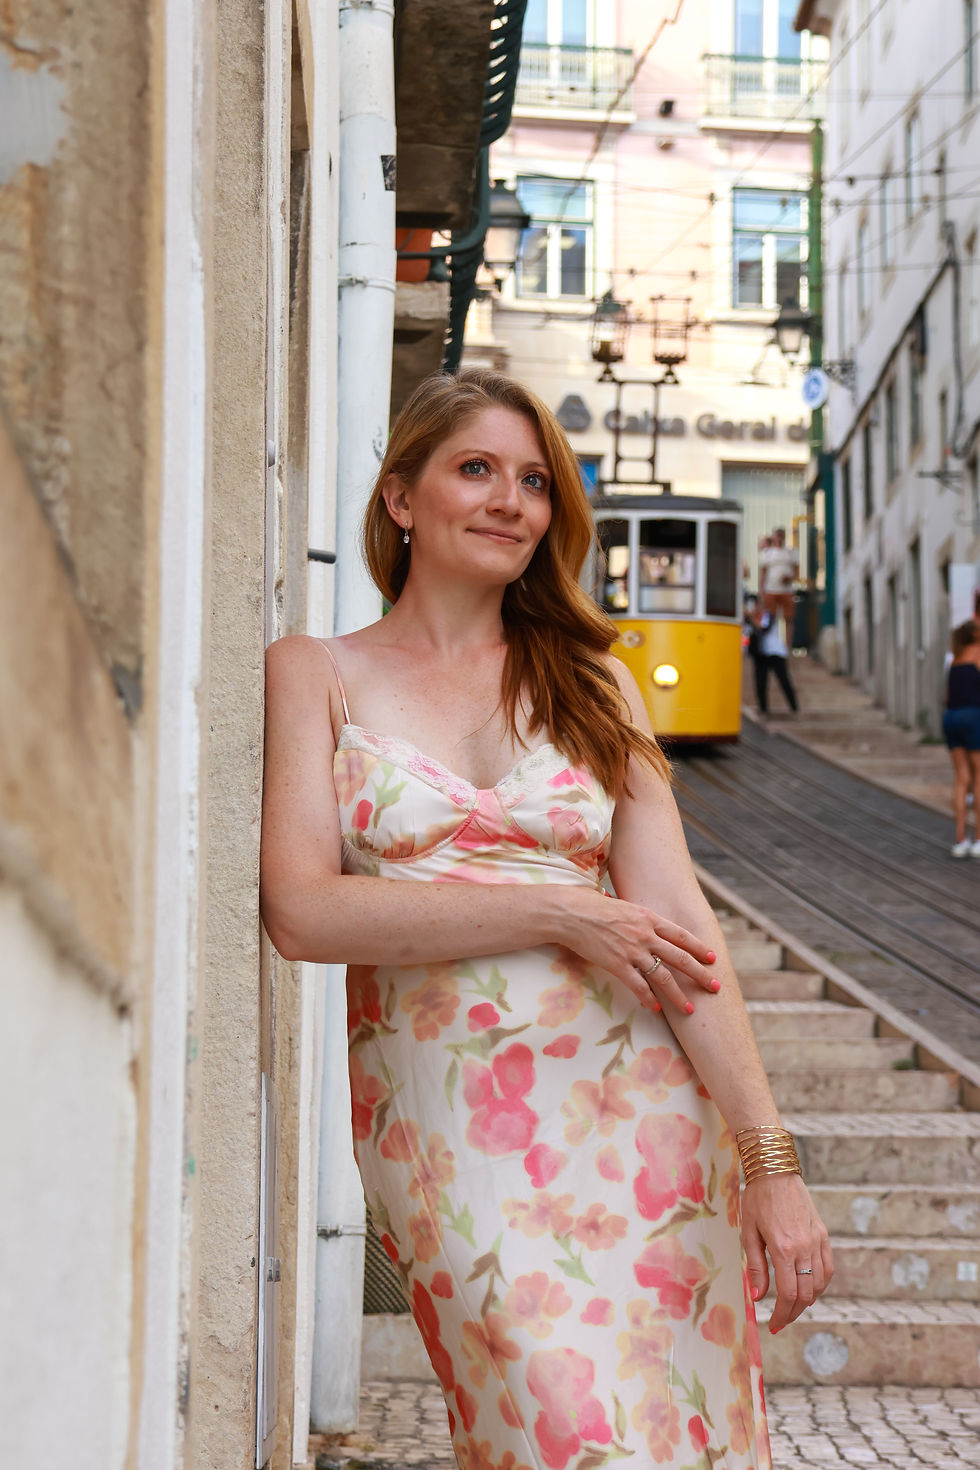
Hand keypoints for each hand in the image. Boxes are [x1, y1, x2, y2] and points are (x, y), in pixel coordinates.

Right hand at [556, 887, 719, 1015]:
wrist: (571, 912)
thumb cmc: (592, 906)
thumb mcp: (624, 906)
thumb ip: (640, 918)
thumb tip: (649, 925)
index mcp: (649, 918)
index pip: (681, 936)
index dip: (699, 948)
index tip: (712, 958)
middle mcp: (645, 935)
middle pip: (680, 958)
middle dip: (700, 974)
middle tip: (714, 985)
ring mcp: (632, 951)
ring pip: (664, 977)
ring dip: (679, 995)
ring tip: (690, 1008)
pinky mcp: (617, 965)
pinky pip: (638, 986)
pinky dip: (648, 999)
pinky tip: (656, 1008)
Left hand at [740, 1172, 832, 1332]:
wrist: (776, 1170)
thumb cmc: (757, 1199)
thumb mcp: (749, 1232)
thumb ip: (755, 1267)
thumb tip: (757, 1297)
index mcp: (783, 1248)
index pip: (787, 1294)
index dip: (781, 1314)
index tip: (774, 1325)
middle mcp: (804, 1247)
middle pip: (805, 1294)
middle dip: (792, 1312)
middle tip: (781, 1321)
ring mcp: (817, 1241)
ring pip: (819, 1284)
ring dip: (807, 1301)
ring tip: (792, 1307)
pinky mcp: (823, 1234)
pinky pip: (828, 1268)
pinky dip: (821, 1284)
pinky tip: (810, 1289)